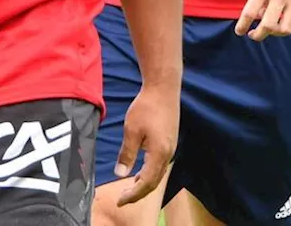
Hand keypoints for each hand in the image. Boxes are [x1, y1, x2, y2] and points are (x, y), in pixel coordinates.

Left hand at [113, 82, 178, 205]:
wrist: (164, 89)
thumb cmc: (147, 107)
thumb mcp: (131, 130)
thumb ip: (127, 153)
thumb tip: (120, 173)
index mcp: (159, 153)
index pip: (146, 183)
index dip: (133, 194)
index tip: (120, 201)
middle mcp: (168, 154)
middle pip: (154, 182)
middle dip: (139, 193)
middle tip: (123, 199)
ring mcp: (171, 148)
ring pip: (158, 174)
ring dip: (144, 184)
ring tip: (130, 190)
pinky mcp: (169, 141)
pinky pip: (160, 165)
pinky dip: (149, 173)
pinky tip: (140, 172)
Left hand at [235, 0, 290, 39]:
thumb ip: (253, 1)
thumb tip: (257, 21)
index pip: (250, 13)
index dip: (242, 26)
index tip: (239, 32)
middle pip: (268, 25)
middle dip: (258, 35)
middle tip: (253, 35)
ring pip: (284, 30)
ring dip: (273, 34)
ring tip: (268, 30)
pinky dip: (284, 29)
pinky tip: (279, 25)